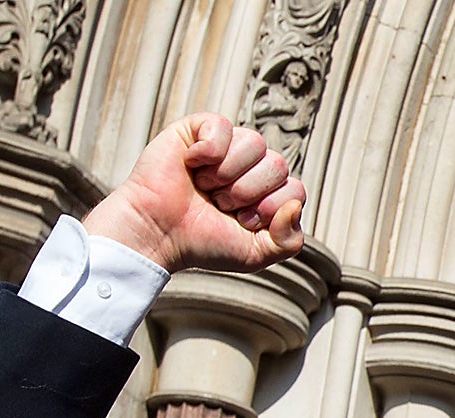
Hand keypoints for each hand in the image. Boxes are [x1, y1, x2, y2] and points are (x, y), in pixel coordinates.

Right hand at [83, 114, 305, 274]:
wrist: (159, 232)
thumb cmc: (203, 243)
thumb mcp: (254, 254)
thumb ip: (288, 241)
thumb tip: (295, 205)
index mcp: (268, 193)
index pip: (295, 190)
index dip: (270, 208)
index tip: (241, 221)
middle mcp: (252, 167)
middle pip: (277, 165)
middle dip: (247, 192)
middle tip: (218, 204)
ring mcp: (227, 147)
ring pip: (255, 143)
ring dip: (227, 174)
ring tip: (205, 187)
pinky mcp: (199, 129)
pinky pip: (222, 125)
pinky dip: (209, 150)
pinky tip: (192, 164)